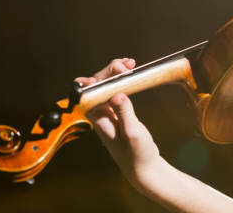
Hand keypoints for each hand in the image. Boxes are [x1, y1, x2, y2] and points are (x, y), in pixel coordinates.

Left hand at [75, 59, 161, 192]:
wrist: (143, 167)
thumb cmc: (137, 154)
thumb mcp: (132, 133)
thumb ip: (124, 112)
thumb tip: (117, 93)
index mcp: (98, 119)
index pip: (89, 92)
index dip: (98, 79)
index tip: (115, 73)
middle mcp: (100, 113)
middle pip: (97, 84)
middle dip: (110, 71)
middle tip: (127, 66)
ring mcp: (109, 112)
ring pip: (106, 85)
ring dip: (115, 72)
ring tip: (130, 64)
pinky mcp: (118, 111)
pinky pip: (115, 90)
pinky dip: (122, 79)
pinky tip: (130, 73)